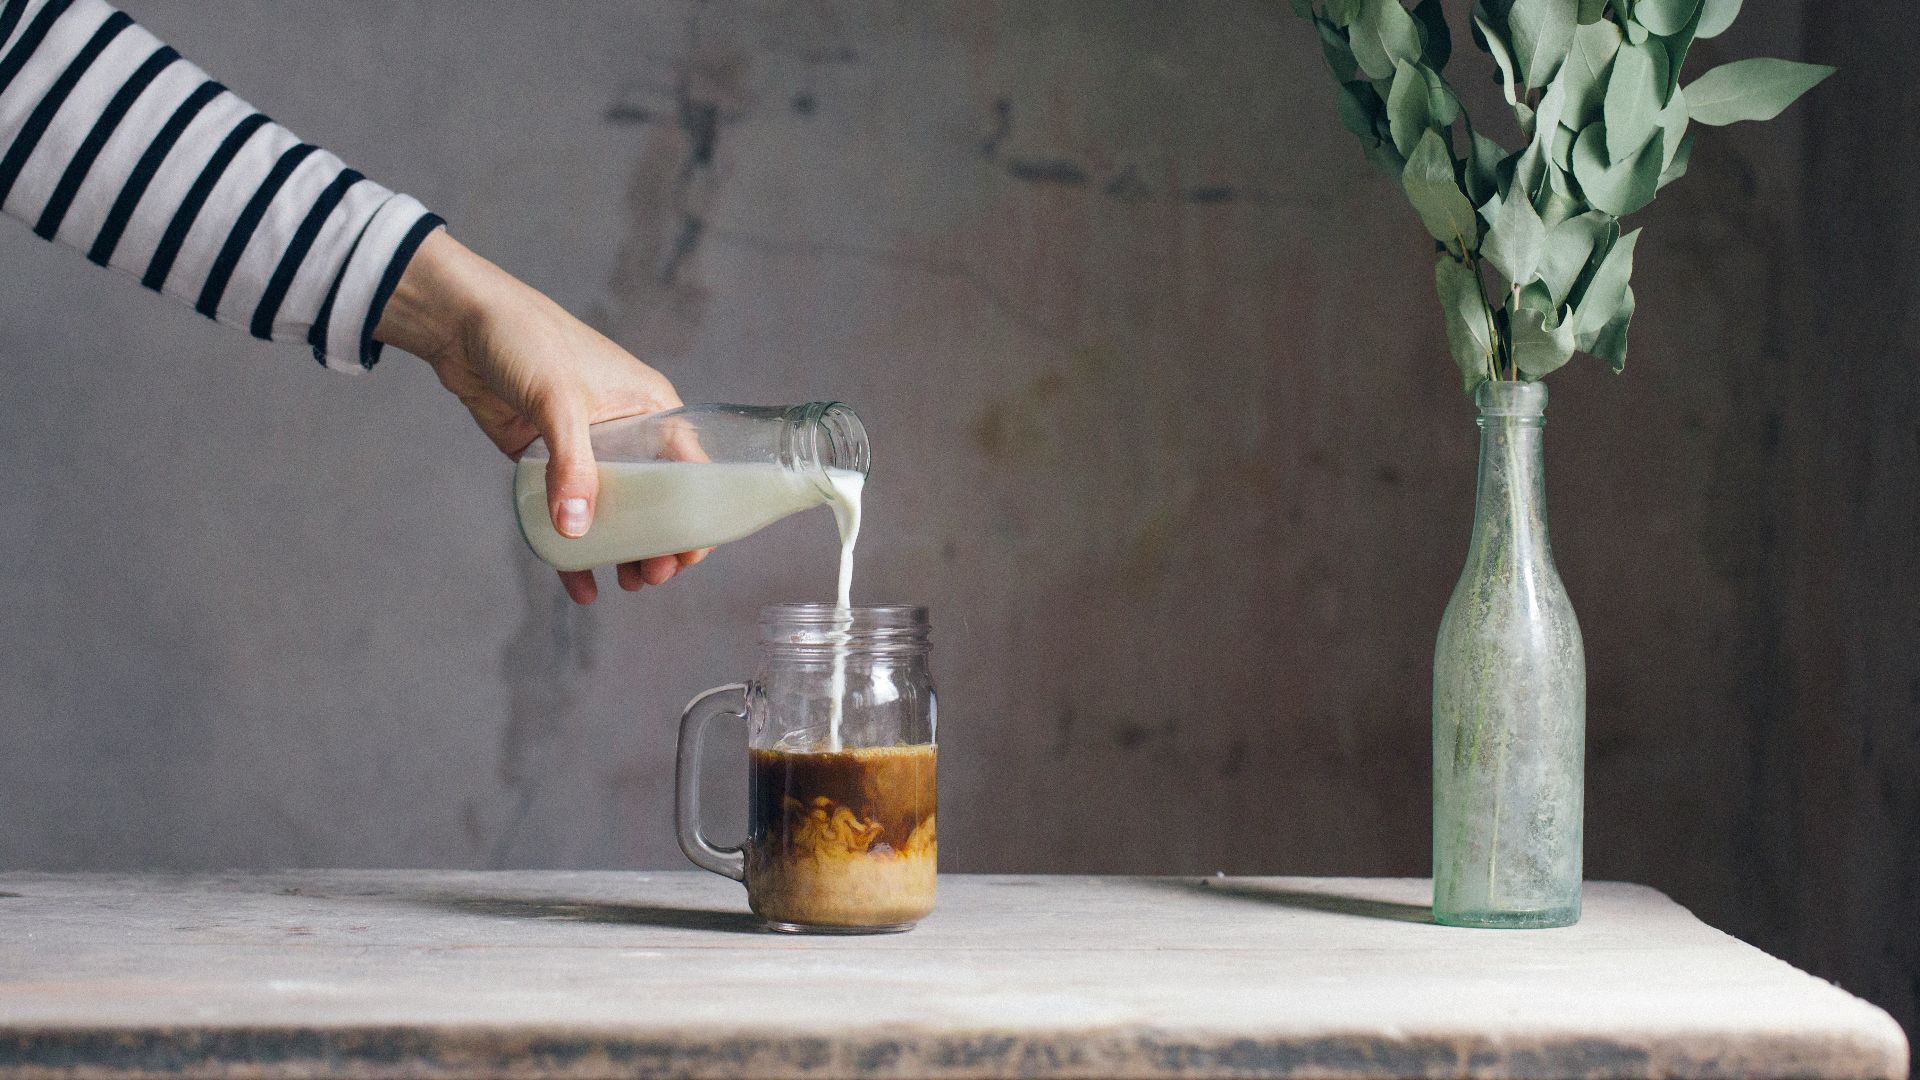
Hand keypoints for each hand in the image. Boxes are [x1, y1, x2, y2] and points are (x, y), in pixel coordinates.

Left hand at [374, 230, 706, 603]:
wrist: (459, 322)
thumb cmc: (525, 339)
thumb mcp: (558, 400)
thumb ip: (572, 465)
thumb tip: (577, 531)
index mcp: (650, 408)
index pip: (691, 469)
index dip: (696, 515)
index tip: (688, 555)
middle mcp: (626, 432)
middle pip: (656, 500)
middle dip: (659, 542)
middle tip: (651, 577)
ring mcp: (585, 450)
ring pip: (614, 512)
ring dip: (622, 551)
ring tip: (626, 584)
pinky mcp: (546, 462)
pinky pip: (568, 512)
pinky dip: (574, 549)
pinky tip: (579, 585)